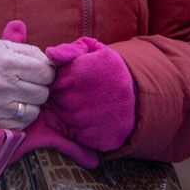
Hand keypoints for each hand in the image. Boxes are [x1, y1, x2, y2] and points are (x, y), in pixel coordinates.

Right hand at [0, 24, 53, 129]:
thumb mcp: (2, 45)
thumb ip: (29, 51)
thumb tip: (51, 62)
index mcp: (8, 62)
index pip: (46, 73)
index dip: (46, 72)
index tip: (39, 72)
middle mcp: (4, 85)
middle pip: (42, 93)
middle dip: (39, 88)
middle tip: (27, 83)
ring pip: (34, 111)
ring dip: (31, 104)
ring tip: (20, 96)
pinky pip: (21, 124)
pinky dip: (21, 117)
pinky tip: (12, 107)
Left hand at [44, 37, 134, 152]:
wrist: (138, 98)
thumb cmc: (110, 71)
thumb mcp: (94, 50)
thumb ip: (69, 50)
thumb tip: (50, 54)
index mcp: (77, 75)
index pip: (53, 82)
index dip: (63, 81)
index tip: (74, 80)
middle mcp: (78, 100)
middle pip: (56, 101)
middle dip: (65, 96)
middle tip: (83, 93)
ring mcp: (85, 121)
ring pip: (64, 117)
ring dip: (72, 112)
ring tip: (90, 104)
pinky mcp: (92, 138)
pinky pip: (75, 133)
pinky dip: (81, 127)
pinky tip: (94, 117)